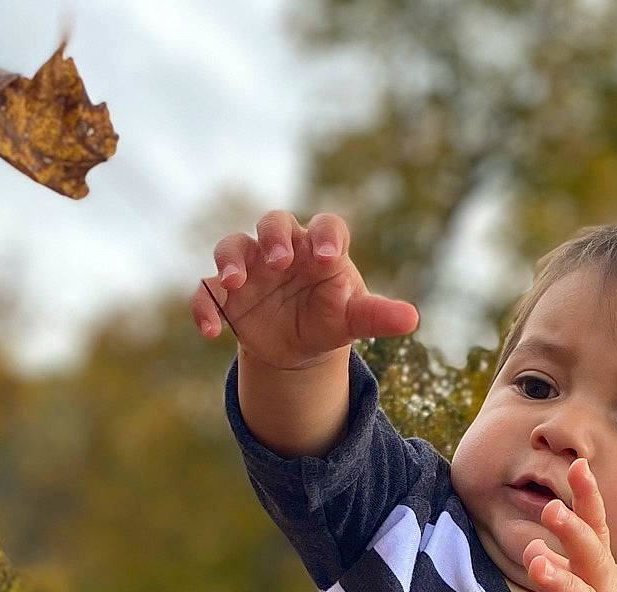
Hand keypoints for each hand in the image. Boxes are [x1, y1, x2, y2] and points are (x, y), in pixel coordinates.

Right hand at [189, 210, 417, 370]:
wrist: (296, 344)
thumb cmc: (329, 318)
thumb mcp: (353, 320)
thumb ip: (377, 315)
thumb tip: (412, 319)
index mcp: (319, 247)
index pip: (325, 226)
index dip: (325, 235)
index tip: (326, 256)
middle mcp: (282, 248)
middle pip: (273, 222)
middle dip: (274, 236)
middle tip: (279, 259)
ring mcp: (250, 267)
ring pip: (233, 246)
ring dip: (231, 260)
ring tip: (236, 282)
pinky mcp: (225, 293)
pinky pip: (207, 290)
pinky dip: (204, 306)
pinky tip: (211, 331)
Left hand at [524, 460, 616, 591]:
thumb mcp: (593, 575)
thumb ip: (565, 556)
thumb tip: (532, 546)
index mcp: (602, 567)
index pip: (596, 526)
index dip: (588, 497)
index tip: (579, 466)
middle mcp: (605, 591)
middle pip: (592, 556)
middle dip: (573, 533)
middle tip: (552, 509)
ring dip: (563, 584)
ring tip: (539, 566)